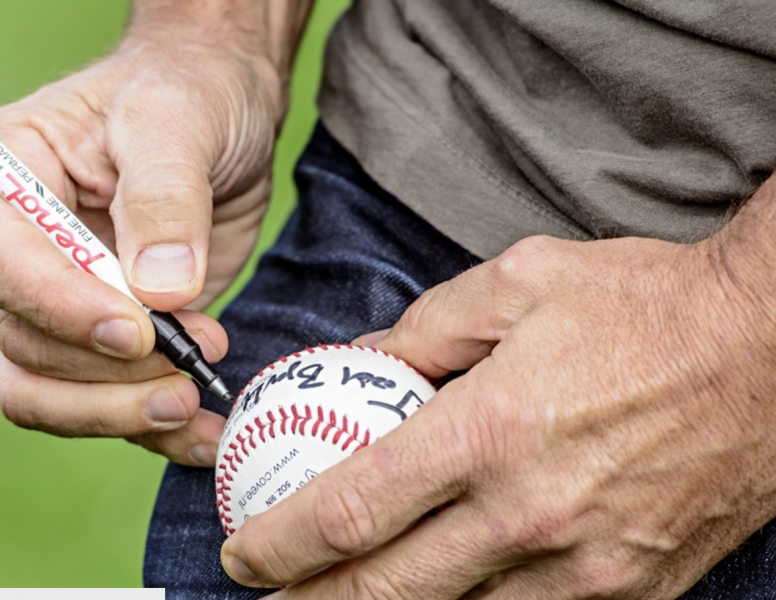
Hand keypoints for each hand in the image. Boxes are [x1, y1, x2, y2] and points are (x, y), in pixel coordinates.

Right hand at [0, 35, 281, 465]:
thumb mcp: (177, 122)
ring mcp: (66, 300)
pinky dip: (153, 428)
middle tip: (191, 367)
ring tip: (197, 400)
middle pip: (23, 342)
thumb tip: (159, 293)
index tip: (139, 332)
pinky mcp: (116, 334)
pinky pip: (110, 400)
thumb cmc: (191, 97)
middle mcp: (23, 251)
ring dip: (123, 411)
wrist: (228, 120)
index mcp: (7, 182)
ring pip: (52, 390)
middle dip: (109, 372)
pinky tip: (202, 435)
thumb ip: (165, 199)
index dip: (56, 307)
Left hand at [220, 189, 775, 597]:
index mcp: (490, 430)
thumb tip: (365, 359)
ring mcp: (584, 566)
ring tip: (342, 596)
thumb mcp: (518, 282)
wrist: (764, 347)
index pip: (351, 510)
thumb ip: (426, 327)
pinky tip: (445, 591)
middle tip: (269, 595)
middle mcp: (529, 513)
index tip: (242, 551)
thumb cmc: (641, 305)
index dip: (279, 543)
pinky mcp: (632, 588)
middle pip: (387, 589)